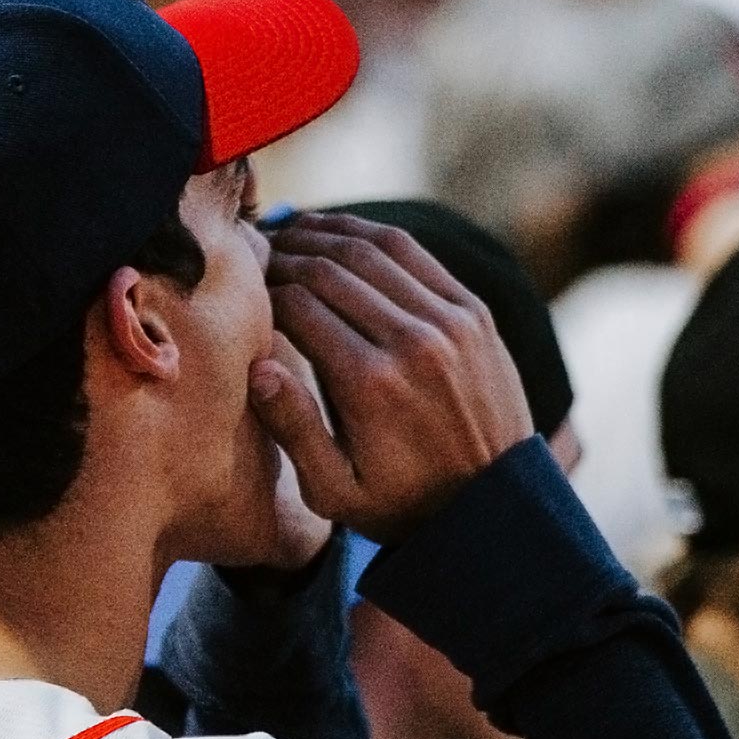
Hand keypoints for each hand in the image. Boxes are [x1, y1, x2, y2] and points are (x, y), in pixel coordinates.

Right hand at [250, 212, 535, 542]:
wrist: (495, 504)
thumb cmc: (402, 503)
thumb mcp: (336, 492)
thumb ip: (294, 429)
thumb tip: (257, 368)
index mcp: (370, 383)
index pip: (298, 306)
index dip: (263, 289)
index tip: (243, 289)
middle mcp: (412, 342)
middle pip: (330, 269)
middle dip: (285, 255)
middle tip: (257, 251)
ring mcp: (449, 321)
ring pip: (372, 249)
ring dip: (324, 234)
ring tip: (291, 233)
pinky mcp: (473, 311)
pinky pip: (414, 254)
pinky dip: (371, 236)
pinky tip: (342, 235)